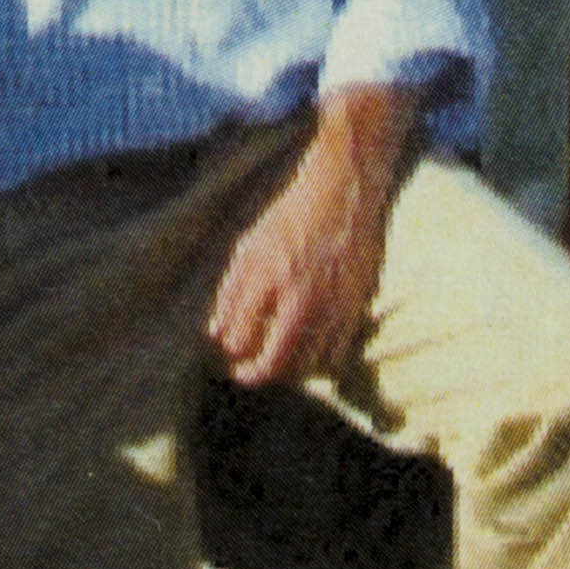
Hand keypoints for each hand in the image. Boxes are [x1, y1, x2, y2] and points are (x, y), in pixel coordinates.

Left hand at [203, 135, 393, 391]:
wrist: (342, 194)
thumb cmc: (290, 218)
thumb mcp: (249, 247)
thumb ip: (229, 293)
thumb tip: (215, 335)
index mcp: (266, 276)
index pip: (240, 337)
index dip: (231, 351)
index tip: (229, 352)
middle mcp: (298, 296)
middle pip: (274, 361)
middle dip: (255, 374)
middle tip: (246, 373)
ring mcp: (330, 305)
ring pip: (305, 364)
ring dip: (287, 369)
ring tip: (276, 360)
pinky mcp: (355, 309)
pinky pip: (335, 354)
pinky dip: (318, 361)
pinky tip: (307, 351)